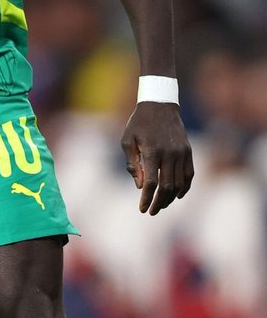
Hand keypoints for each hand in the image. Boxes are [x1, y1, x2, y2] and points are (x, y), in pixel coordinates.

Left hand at [121, 101, 193, 215]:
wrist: (159, 106)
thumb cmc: (138, 124)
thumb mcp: (127, 141)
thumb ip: (133, 164)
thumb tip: (141, 186)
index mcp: (152, 151)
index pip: (152, 182)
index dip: (147, 198)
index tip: (142, 209)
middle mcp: (170, 154)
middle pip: (167, 186)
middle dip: (158, 202)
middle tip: (151, 211)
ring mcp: (182, 153)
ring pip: (179, 183)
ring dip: (170, 197)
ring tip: (160, 205)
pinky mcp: (188, 152)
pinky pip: (189, 175)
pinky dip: (184, 187)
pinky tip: (176, 196)